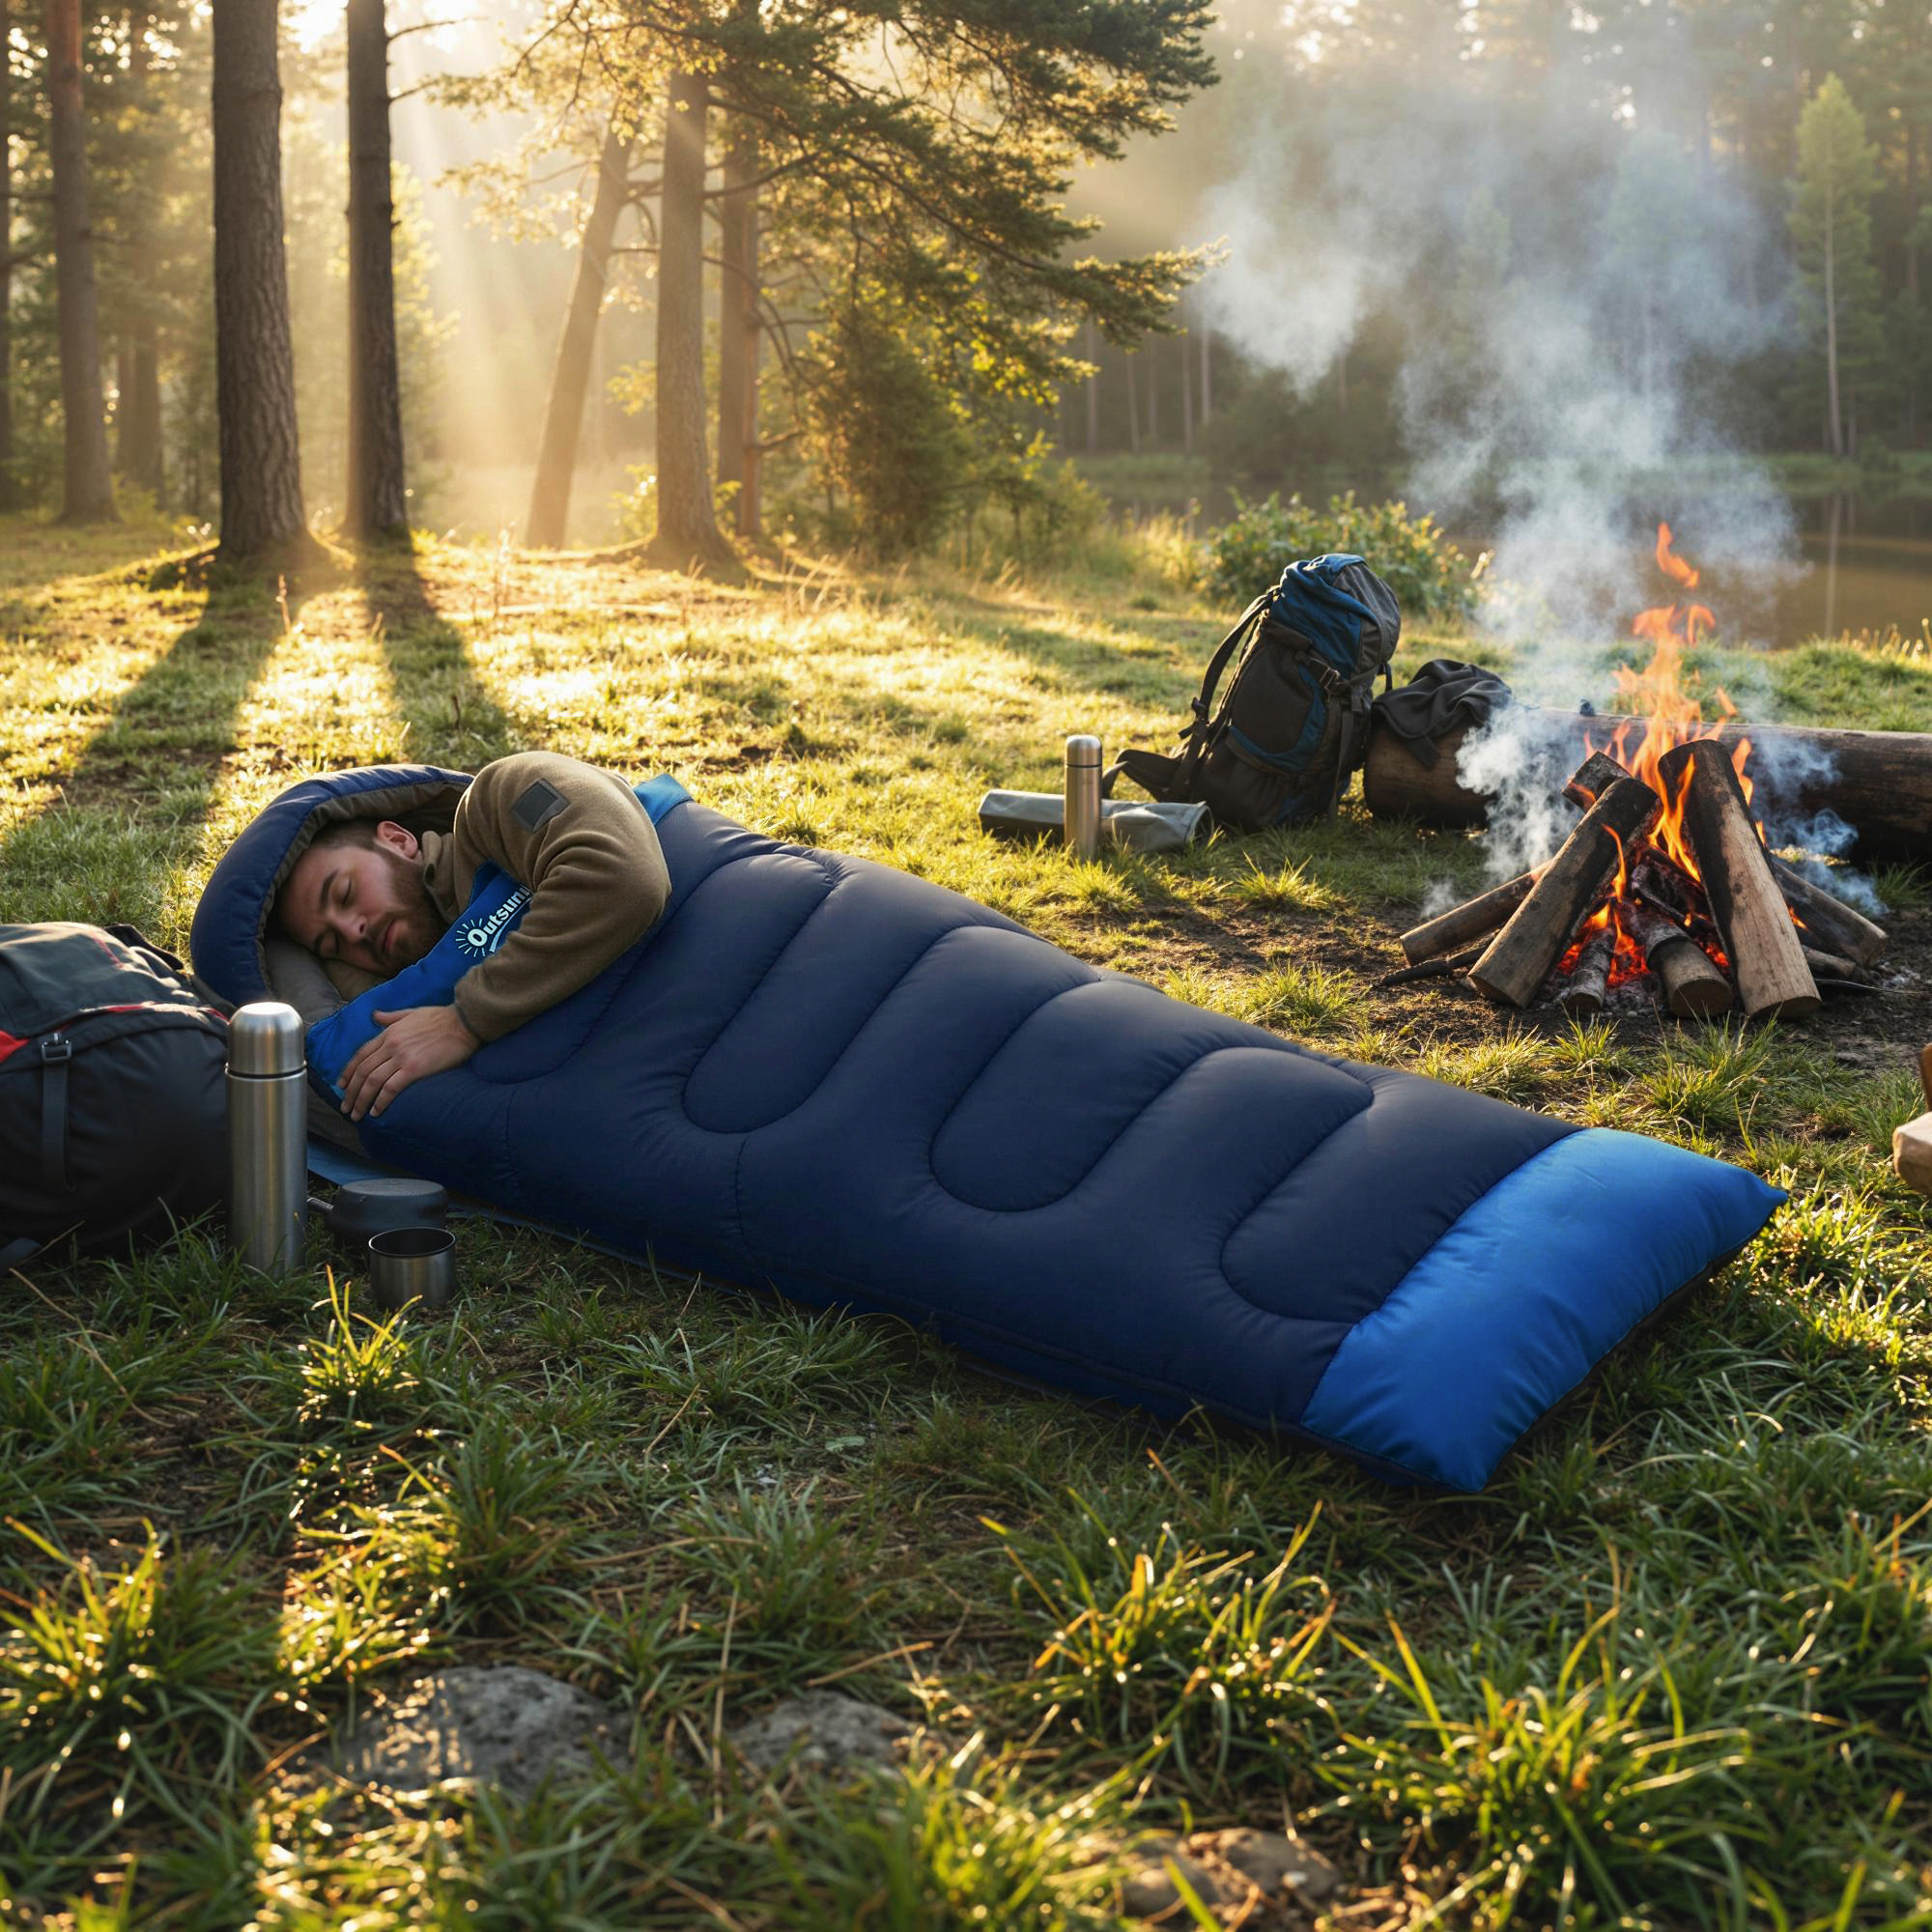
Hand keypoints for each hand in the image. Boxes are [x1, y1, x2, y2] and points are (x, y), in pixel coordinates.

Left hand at [340, 1005, 480, 1121]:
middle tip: (345, 1107)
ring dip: (361, 1100)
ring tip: (356, 1115)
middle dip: (351, 1092)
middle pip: (363, 1071)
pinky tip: (376, 1112)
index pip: (360, 1054)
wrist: (464, 1022)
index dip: (348, 1072)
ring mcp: (401, 1057)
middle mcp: (391, 1045)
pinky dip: (380, 1102)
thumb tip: (375, 1016)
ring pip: (372, 1082)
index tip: (341, 1086)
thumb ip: (391, 1017)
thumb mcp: (412, 1012)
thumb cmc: (442, 1017)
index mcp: (389, 1032)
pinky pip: (391, 1088)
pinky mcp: (414, 1069)